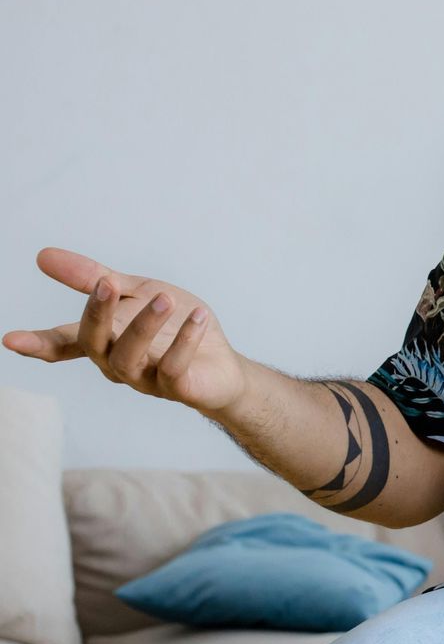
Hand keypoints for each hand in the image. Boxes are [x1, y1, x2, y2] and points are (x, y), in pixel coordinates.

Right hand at [3, 247, 248, 414]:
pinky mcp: (177, 388)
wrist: (222, 365)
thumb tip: (43, 255)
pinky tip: (197, 318)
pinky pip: (173, 368)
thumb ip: (93, 276)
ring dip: (144, 325)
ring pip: (128, 358)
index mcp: (103, 340)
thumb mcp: (136, 291)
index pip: (62, 343)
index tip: (10, 340)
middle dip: (95, 314)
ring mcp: (144, 379)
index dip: (37, 343)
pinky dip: (185, 341)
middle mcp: (116, 363)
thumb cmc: (173, 326)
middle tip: (104, 284)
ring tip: (164, 297)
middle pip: (93, 343)